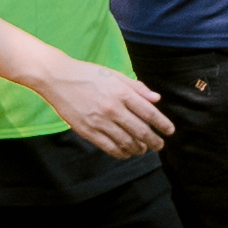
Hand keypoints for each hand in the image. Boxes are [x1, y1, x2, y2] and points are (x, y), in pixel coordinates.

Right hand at [35, 54, 172, 157]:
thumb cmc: (88, 74)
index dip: (162, 124)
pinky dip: (120, 153)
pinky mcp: (87, 131)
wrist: (58, 78)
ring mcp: (100, 121)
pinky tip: (126, 153)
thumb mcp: (115, 75)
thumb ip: (137, 88)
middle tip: (159, 146)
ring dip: (138, 149)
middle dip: (153, 141)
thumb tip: (156, 99)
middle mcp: (113, 108)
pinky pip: (109, 147)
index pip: (149, 113)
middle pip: (141, 131)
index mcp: (122, 92)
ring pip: (126, 142)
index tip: (170, 131)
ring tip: (143, 150)